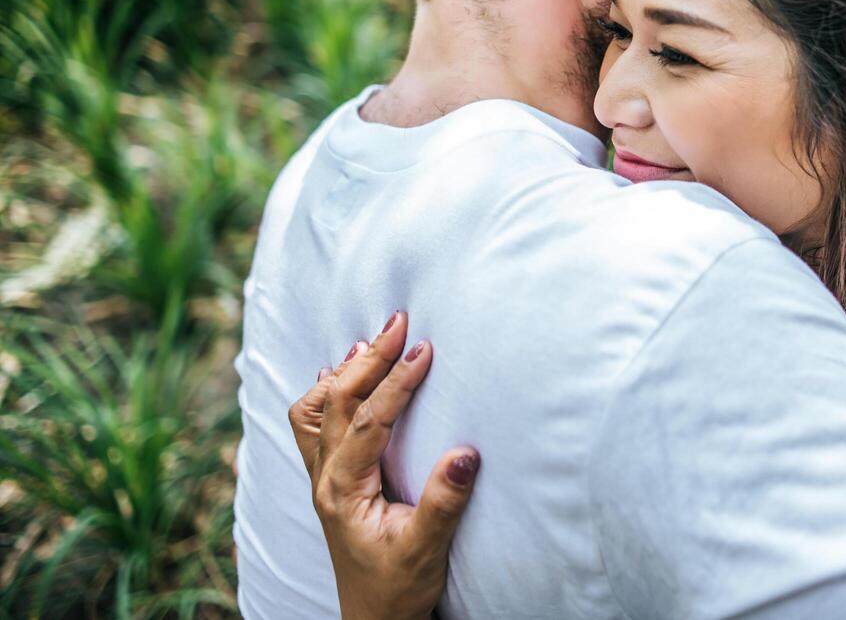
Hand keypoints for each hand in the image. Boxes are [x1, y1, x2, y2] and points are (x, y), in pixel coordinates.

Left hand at [287, 311, 479, 619]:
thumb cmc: (399, 587)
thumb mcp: (427, 549)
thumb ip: (444, 501)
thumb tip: (466, 453)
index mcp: (343, 491)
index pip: (369, 421)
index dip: (397, 382)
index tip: (425, 349)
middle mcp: (324, 479)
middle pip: (335, 402)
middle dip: (367, 358)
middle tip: (399, 321)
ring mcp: (322, 478)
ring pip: (315, 409)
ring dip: (343, 372)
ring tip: (371, 342)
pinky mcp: (330, 479)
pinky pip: (315, 424)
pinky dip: (330, 391)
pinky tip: (342, 374)